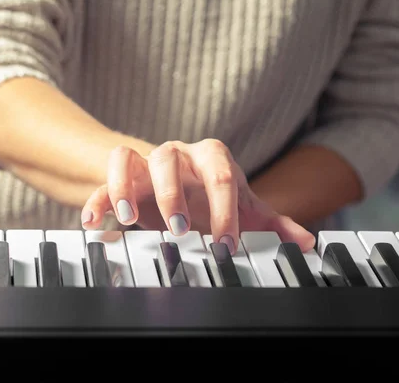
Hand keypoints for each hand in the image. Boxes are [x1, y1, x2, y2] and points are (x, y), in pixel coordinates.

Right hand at [80, 139, 315, 253]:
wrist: (175, 184)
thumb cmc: (209, 196)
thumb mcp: (241, 209)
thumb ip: (270, 223)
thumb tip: (306, 241)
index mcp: (211, 157)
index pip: (221, 174)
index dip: (225, 209)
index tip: (226, 243)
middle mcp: (177, 155)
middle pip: (170, 158)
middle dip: (173, 195)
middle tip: (180, 230)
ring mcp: (146, 163)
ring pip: (130, 157)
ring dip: (127, 187)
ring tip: (130, 219)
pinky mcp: (122, 177)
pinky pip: (104, 179)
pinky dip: (97, 197)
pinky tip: (93, 222)